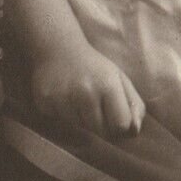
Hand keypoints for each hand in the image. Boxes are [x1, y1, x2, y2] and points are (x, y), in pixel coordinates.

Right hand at [31, 43, 145, 138]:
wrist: (57, 48)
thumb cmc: (94, 67)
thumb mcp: (120, 79)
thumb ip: (134, 105)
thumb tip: (134, 131)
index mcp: (108, 85)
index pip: (121, 126)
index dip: (120, 125)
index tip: (115, 117)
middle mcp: (85, 93)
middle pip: (100, 131)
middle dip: (102, 124)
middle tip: (96, 105)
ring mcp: (63, 99)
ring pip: (81, 128)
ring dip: (83, 120)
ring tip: (79, 99)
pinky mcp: (46, 103)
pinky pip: (62, 123)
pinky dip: (66, 115)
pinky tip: (64, 98)